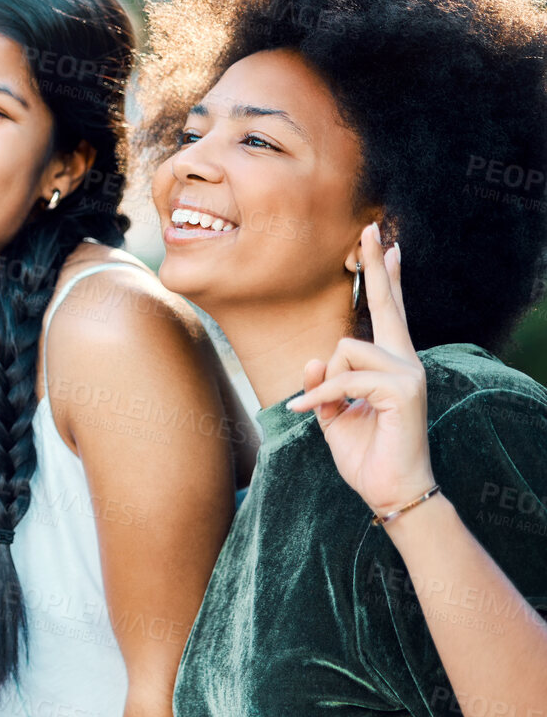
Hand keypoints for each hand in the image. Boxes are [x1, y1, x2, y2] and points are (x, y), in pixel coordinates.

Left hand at [286, 223, 436, 514]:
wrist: (390, 489)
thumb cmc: (365, 454)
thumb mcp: (331, 414)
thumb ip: (322, 385)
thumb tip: (314, 358)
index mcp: (390, 364)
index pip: (386, 312)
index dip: (384, 278)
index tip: (385, 243)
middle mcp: (404, 361)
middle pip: (385, 305)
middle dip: (375, 266)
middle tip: (372, 226)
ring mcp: (408, 372)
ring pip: (344, 349)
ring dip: (325, 383)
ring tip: (329, 411)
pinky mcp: (402, 389)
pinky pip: (343, 378)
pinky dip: (320, 397)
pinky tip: (309, 412)